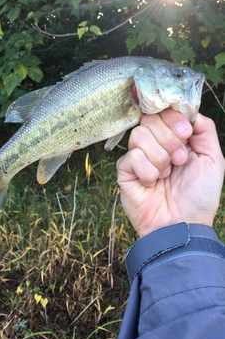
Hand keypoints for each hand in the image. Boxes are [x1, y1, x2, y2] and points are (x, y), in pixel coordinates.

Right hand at [116, 109, 224, 237]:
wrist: (184, 226)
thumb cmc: (199, 197)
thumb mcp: (213, 160)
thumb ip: (205, 131)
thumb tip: (191, 111)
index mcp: (174, 137)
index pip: (164, 111)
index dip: (173, 117)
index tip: (185, 133)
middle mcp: (155, 144)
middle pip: (150, 119)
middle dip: (169, 139)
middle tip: (180, 160)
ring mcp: (138, 157)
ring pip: (139, 135)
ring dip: (159, 156)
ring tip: (168, 174)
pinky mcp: (125, 171)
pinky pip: (131, 156)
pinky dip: (147, 170)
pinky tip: (153, 183)